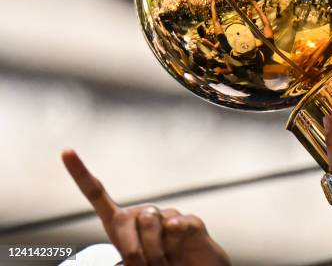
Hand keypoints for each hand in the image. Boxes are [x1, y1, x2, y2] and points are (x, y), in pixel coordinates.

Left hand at [61, 149, 229, 265]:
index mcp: (121, 223)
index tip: (66, 152)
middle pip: (125, 218)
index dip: (81, 173)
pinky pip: (176, 226)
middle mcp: (143, 214)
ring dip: (154, 251)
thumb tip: (127, 258)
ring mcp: (168, 216)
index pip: (97, 194)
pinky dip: (174, 242)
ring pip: (150, 223)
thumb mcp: (134, 264)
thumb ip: (126, 255)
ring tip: (164, 262)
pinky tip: (179, 249)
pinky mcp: (190, 221)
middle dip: (132, 249)